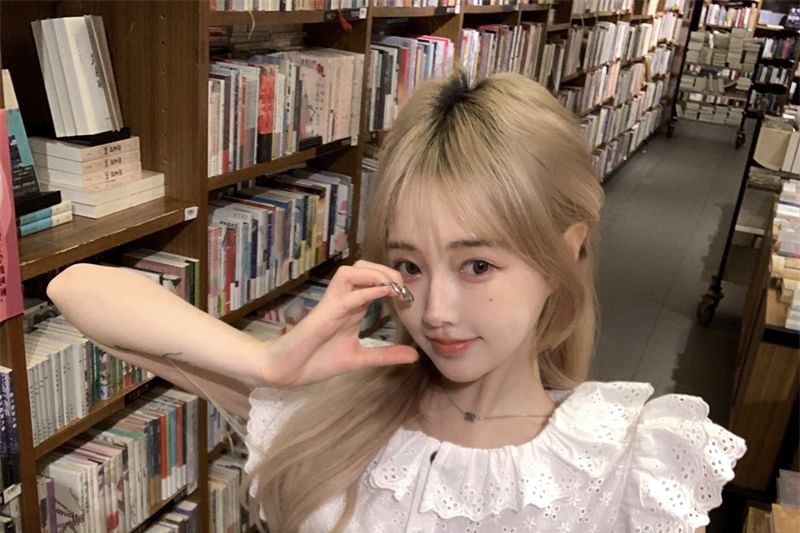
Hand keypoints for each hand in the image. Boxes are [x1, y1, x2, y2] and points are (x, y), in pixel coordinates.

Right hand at [261, 260, 417, 387]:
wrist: (287, 372)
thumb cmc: (318, 361)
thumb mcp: (360, 358)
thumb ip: (385, 355)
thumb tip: (414, 355)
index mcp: (352, 307)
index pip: (373, 279)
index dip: (394, 281)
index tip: (410, 298)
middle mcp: (343, 300)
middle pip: (363, 266)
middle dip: (386, 271)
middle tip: (404, 289)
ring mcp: (332, 304)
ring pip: (351, 271)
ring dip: (375, 274)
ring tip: (394, 288)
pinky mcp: (324, 314)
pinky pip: (346, 295)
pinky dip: (367, 290)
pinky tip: (385, 293)